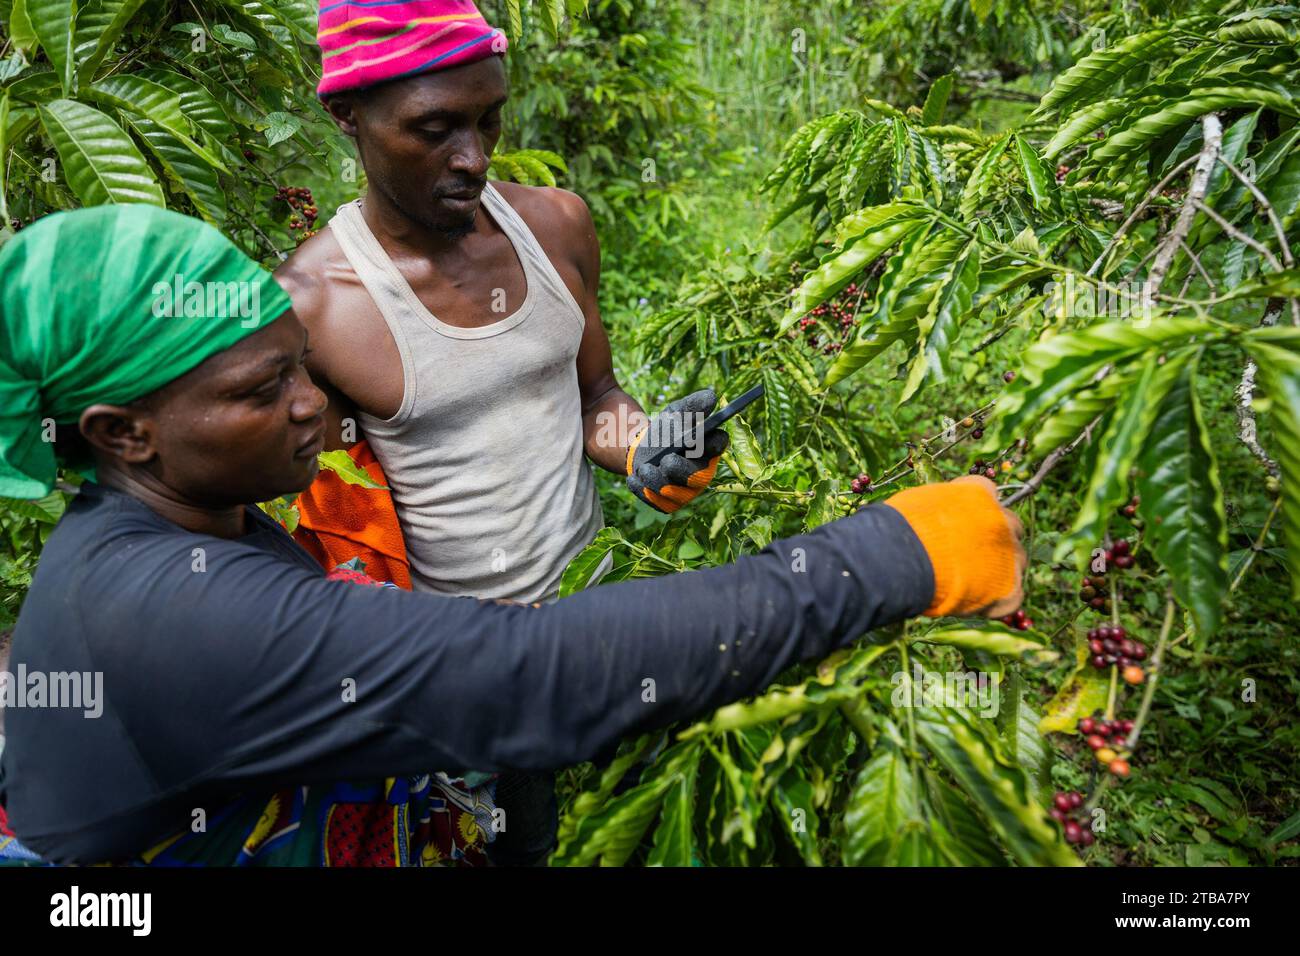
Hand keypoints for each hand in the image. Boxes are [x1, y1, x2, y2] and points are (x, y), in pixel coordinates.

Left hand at [625, 388, 728, 512]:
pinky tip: (634, 478)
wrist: (643, 448)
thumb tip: (711, 396)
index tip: (697, 438)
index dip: (711, 442)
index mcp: (709, 448)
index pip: (718, 444)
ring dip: (658, 481)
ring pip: (675, 493)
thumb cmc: (666, 430)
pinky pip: (657, 503)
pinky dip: (644, 490)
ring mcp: (686, 492)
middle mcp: (702, 473)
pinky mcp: (668, 504)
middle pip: (698, 477)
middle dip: (683, 470)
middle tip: (667, 460)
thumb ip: (693, 405)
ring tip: (644, 468)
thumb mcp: (677, 412)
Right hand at [883, 474, 1025, 617]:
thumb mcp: (920, 503)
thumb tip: (940, 517)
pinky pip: (1012, 596)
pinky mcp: (1010, 590)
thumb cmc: (900, 530)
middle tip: (969, 555)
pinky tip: (971, 602)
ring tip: (968, 583)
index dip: (975, 511)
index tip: (962, 522)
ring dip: (999, 570)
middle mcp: (1002, 520)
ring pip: (1017, 561)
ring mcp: (1011, 555)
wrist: (902, 562)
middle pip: (1011, 527)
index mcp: (979, 494)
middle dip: (994, 539)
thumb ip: (942, 507)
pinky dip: (994, 601)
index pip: (989, 494)